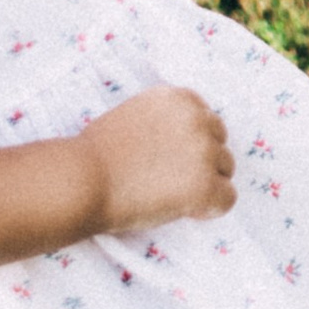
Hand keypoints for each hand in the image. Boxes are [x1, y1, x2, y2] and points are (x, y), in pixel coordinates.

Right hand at [77, 87, 234, 232]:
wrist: (81, 181)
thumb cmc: (95, 156)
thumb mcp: (134, 117)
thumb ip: (164, 122)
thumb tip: (183, 144)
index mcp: (178, 97)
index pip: (205, 118)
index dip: (190, 142)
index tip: (169, 159)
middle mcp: (196, 118)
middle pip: (220, 141)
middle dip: (202, 161)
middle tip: (170, 181)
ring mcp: (203, 151)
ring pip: (225, 170)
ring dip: (205, 183)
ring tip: (171, 195)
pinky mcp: (204, 184)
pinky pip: (227, 199)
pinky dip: (209, 209)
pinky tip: (183, 210)